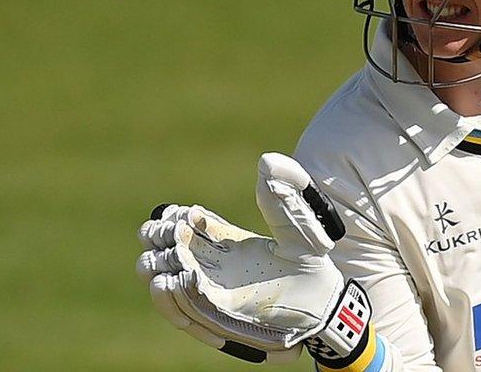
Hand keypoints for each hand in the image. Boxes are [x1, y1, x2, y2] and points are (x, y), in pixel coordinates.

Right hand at [136, 153, 361, 364]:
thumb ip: (282, 200)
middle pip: (163, 250)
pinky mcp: (216, 318)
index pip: (180, 226)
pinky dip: (171, 299)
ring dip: (158, 268)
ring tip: (173, 258)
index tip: (180, 214)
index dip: (170, 218)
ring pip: (162, 280)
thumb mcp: (297, 228)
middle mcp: (210, 265)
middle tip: (172, 232)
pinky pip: (182, 313)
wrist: (322, 301)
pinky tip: (177, 281)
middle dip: (158, 239)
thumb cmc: (309, 262)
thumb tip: (268, 161)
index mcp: (222, 240)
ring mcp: (210, 293)